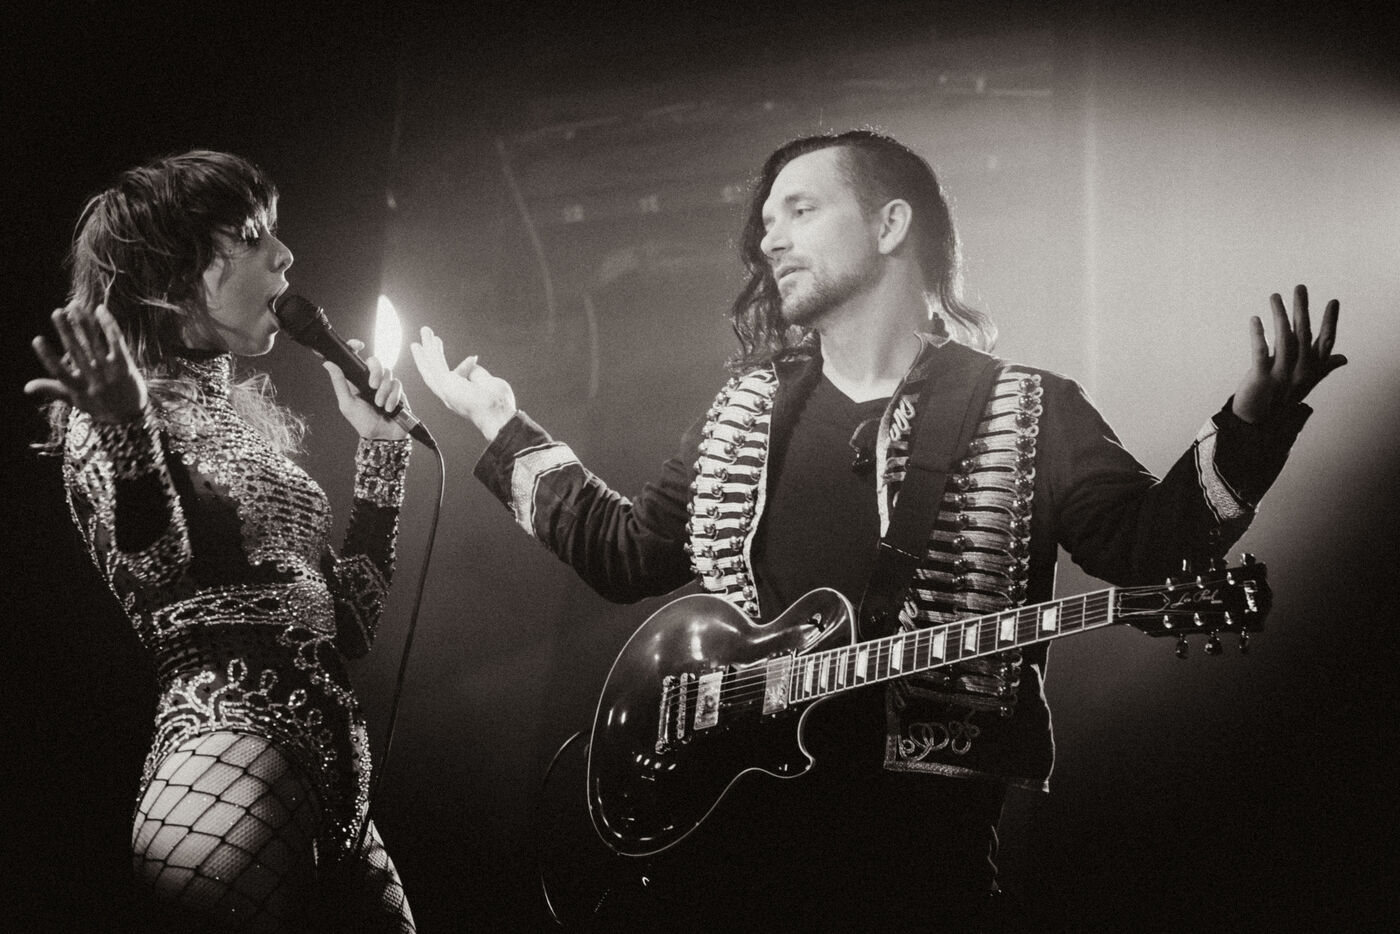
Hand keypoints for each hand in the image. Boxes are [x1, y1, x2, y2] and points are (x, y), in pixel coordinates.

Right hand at [25, 302, 147, 420]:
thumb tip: (26, 387)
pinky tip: (100, 310)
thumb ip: (52, 389)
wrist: (131, 416)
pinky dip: (108, 326)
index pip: (60, 372)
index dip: (48, 356)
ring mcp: (110, 372)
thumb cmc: (98, 406)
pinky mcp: (125, 366)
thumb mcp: (75, 401)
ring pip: (95, 344)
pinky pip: (116, 343)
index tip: (37, 340)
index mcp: (78, 388)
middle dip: (66, 331)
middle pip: (77, 352)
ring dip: (85, 324)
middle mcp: (94, 380)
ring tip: (75, 307)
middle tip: (57, 312)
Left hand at [322, 339, 408, 440]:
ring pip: (388, 373)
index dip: (355, 346)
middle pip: (376, 361)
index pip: (356, 358)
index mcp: (357, 380)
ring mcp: (386, 385)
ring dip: (384, 390)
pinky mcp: (398, 391)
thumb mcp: (347, 403)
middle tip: (373, 386)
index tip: (359, 345)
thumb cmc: (362, 421)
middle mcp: (372, 379)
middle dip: (376, 372)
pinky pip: (397, 385)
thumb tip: (328, 364)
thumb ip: (339, 383)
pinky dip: (393, 397)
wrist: (382, 436)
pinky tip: (388, 408)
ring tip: (379, 405)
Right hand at [409, 326, 516, 441]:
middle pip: (434, 371)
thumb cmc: (497, 403)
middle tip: (425, 340)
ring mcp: (446, 389)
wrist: (497, 412)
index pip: (454, 376)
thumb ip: (476, 373)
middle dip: (429, 355)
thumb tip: (472, 362)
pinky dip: (431, 350)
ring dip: (428, 347)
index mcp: (460, 396)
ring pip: (432, 366)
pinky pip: (435, 364)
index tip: (469, 355)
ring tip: (425, 331)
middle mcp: (450, 394)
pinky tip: (428, 339)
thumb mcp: (487, 383)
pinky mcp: (445, 383)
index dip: (459, 365)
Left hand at [1231, 284, 1345, 423]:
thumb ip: (1322, 366)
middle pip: (1304, 335)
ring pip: (1284, 340)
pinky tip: (1255, 318)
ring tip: (1275, 296)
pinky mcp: (1262, 379)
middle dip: (1302, 310)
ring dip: (1280, 316)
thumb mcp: (1305, 381)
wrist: (1259, 423)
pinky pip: (1260, 353)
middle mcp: (1300, 371)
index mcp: (1311, 369)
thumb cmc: (1283, 399)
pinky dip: (1258, 335)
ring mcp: (1282, 375)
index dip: (1329, 322)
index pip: (1325, 342)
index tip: (1333, 301)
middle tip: (1300, 287)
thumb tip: (1343, 358)